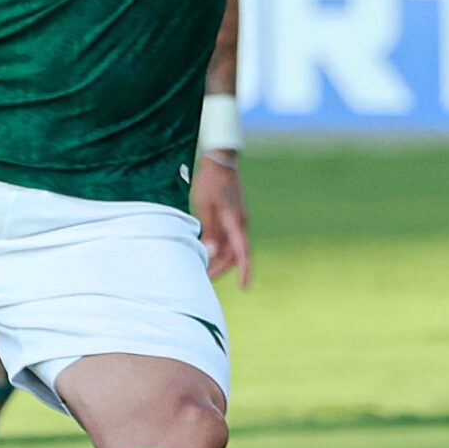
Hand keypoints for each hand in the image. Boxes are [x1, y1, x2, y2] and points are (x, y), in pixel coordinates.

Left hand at [192, 153, 251, 288]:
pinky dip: (220, 247)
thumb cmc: (209, 183)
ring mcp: (238, 218)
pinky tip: (208, 249)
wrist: (220, 160)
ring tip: (205, 266)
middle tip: (205, 277)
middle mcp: (240, 222)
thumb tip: (212, 254)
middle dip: (222, 267)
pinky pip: (230, 236)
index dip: (244, 270)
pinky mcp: (233, 214)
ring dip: (221, 258)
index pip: (242, 252)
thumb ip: (209, 232)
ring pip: (232, 245)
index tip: (244, 286)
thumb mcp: (204, 208)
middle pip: (235, 253)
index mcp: (235, 221)